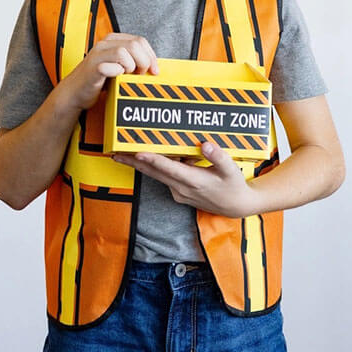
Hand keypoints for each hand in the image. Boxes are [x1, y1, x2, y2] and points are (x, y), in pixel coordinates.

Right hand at [63, 33, 158, 112]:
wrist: (75, 93)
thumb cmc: (97, 80)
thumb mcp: (117, 66)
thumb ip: (132, 61)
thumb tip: (153, 65)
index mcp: (113, 40)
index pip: (140, 41)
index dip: (151, 56)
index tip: (154, 70)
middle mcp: (105, 44)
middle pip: (135, 44)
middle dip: (144, 61)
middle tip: (140, 74)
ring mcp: (98, 54)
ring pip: (125, 52)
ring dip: (132, 67)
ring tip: (127, 76)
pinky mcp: (94, 66)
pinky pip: (114, 65)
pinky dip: (119, 73)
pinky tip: (116, 78)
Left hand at [113, 141, 258, 218]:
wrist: (236, 206)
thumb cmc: (234, 186)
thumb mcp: (232, 170)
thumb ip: (218, 157)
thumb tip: (206, 144)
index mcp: (194, 182)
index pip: (169, 169)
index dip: (152, 160)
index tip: (137, 153)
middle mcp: (182, 188)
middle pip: (154, 173)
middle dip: (134, 163)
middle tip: (115, 154)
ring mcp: (178, 192)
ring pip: (156, 175)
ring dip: (139, 165)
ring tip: (122, 154)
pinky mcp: (179, 192)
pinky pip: (164, 177)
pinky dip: (155, 167)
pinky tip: (148, 156)